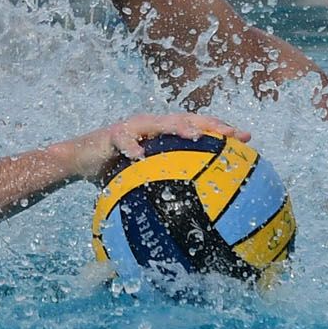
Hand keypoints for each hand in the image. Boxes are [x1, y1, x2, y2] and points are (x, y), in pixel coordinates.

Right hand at [69, 113, 252, 184]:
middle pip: (188, 119)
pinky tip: (138, 156)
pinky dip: (131, 146)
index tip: (247, 138)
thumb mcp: (145, 176)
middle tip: (232, 133)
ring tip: (193, 135)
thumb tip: (194, 209)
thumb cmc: (116, 169)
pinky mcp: (114, 133)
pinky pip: (124, 139)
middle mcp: (153, 125)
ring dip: (177, 127)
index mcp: (164, 133)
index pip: (198, 127)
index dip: (221, 130)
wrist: (81, 158)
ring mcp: (134, 127)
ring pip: (160, 122)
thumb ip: (166, 183)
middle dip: (211, 124)